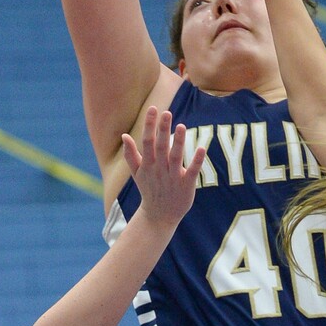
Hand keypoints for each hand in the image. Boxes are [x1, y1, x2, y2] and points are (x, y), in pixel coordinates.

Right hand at [122, 106, 204, 227]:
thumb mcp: (137, 174)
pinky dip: (196, 160)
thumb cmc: (149, 191)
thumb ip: (131, 155)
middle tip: (166, 112)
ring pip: (175, 157)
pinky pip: (192, 171)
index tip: (153, 108)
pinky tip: (201, 148)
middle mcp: (159, 169)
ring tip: (182, 126)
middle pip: (160, 146)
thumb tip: (124, 135)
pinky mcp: (186, 186)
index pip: (147, 141)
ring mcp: (173, 177)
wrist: (159, 217)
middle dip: (162, 129)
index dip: (149, 125)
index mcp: (148, 165)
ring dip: (178, 142)